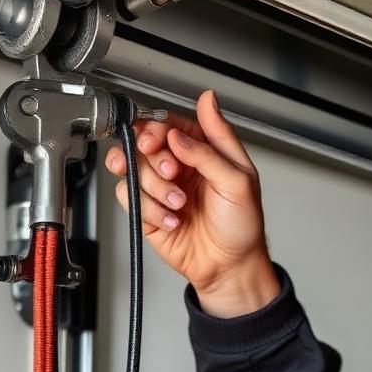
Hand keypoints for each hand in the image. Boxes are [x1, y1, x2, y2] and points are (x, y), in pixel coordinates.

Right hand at [104, 90, 279, 312]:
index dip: (156, 127)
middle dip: (153, 157)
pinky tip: (172, 219)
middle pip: (143, 142)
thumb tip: (204, 105)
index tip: (157, 140)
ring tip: (179, 204)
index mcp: (202, 150)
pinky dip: (150, 209)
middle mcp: (179, 165)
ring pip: (133, 168)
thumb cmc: (241, 226)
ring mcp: (161, 187)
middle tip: (171, 172)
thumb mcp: (239, 179)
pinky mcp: (147, 210)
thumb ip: (214, 144)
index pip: (169, 123)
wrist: (229, 266)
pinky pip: (130, 197)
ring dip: (155, 187)